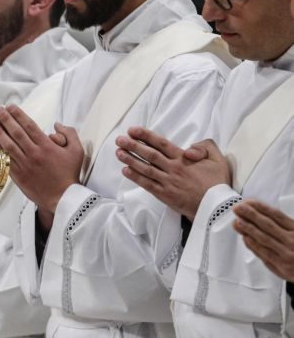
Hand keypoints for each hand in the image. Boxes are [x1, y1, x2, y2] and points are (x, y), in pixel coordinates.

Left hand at [0, 105, 83, 213]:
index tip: (10, 106)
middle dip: (4, 119)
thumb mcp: (77, 151)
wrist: (63, 198)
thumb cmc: (70, 174)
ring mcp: (24, 165)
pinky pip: (5, 160)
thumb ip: (69, 134)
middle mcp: (34, 153)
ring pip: (7, 145)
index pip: (29, 126)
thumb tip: (56, 124)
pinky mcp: (18, 176)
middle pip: (16, 133)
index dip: (18, 114)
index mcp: (47, 146)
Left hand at [115, 128, 230, 219]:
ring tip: (118, 152)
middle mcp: (173, 169)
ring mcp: (168, 182)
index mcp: (184, 159)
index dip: (146, 136)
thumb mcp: (218, 159)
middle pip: (149, 155)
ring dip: (130, 159)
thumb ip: (205, 147)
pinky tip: (125, 170)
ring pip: (145, 168)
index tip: (133, 130)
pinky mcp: (164, 195)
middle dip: (133, 145)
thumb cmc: (217, 182)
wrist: (216, 207)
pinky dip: (135, 177)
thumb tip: (189, 148)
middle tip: (119, 139)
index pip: (161, 144)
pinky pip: (147, 184)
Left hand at [233, 199, 293, 282]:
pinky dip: (253, 245)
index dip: (261, 208)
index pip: (277, 215)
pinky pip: (264, 253)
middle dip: (251, 215)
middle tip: (238, 208)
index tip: (249, 202)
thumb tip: (264, 215)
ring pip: (264, 238)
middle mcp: (292, 240)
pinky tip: (245, 237)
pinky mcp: (281, 265)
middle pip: (268, 225)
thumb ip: (287, 226)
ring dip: (248, 228)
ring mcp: (287, 253)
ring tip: (237, 221)